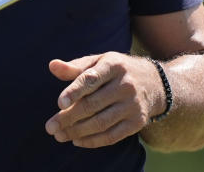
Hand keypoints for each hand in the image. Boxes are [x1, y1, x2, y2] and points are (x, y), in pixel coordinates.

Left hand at [44, 52, 162, 147]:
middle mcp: (125, 84)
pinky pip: (112, 136)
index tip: (59, 103)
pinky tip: (77, 141)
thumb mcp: (99, 62)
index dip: (75, 91)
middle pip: (92, 104)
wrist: (154, 82)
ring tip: (59, 135)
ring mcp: (133, 105)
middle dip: (68, 117)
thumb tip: (52, 66)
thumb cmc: (116, 71)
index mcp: (113, 65)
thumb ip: (75, 67)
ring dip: (77, 132)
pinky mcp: (137, 122)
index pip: (91, 79)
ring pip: (101, 123)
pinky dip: (92, 141)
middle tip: (50, 127)